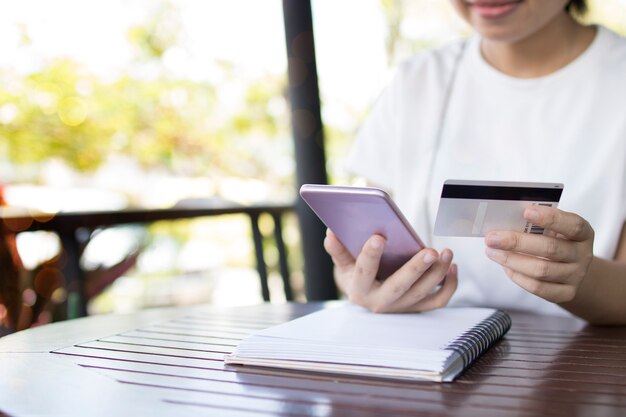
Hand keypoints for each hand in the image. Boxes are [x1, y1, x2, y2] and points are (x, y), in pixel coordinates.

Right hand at [323, 229, 457, 312]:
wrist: (368, 298)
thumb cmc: (356, 275)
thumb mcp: (343, 265)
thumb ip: (337, 250)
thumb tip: (331, 232)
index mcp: (359, 290)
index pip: (364, 272)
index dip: (370, 255)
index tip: (378, 237)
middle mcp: (380, 302)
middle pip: (400, 286)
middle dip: (416, 269)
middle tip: (430, 252)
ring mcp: (401, 307)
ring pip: (423, 292)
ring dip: (438, 273)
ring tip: (446, 252)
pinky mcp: (417, 308)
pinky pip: (438, 300)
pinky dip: (449, 285)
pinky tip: (452, 265)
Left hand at [484, 205, 593, 303]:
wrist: (571, 269)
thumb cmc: (556, 241)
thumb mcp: (553, 228)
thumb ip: (536, 224)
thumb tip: (505, 218)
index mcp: (583, 233)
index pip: (572, 225)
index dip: (551, 218)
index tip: (526, 212)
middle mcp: (582, 255)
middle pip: (550, 249)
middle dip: (516, 242)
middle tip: (492, 238)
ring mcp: (575, 276)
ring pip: (541, 270)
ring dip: (511, 260)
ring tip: (492, 252)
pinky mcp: (566, 293)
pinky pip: (538, 288)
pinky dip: (517, 276)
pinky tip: (505, 266)